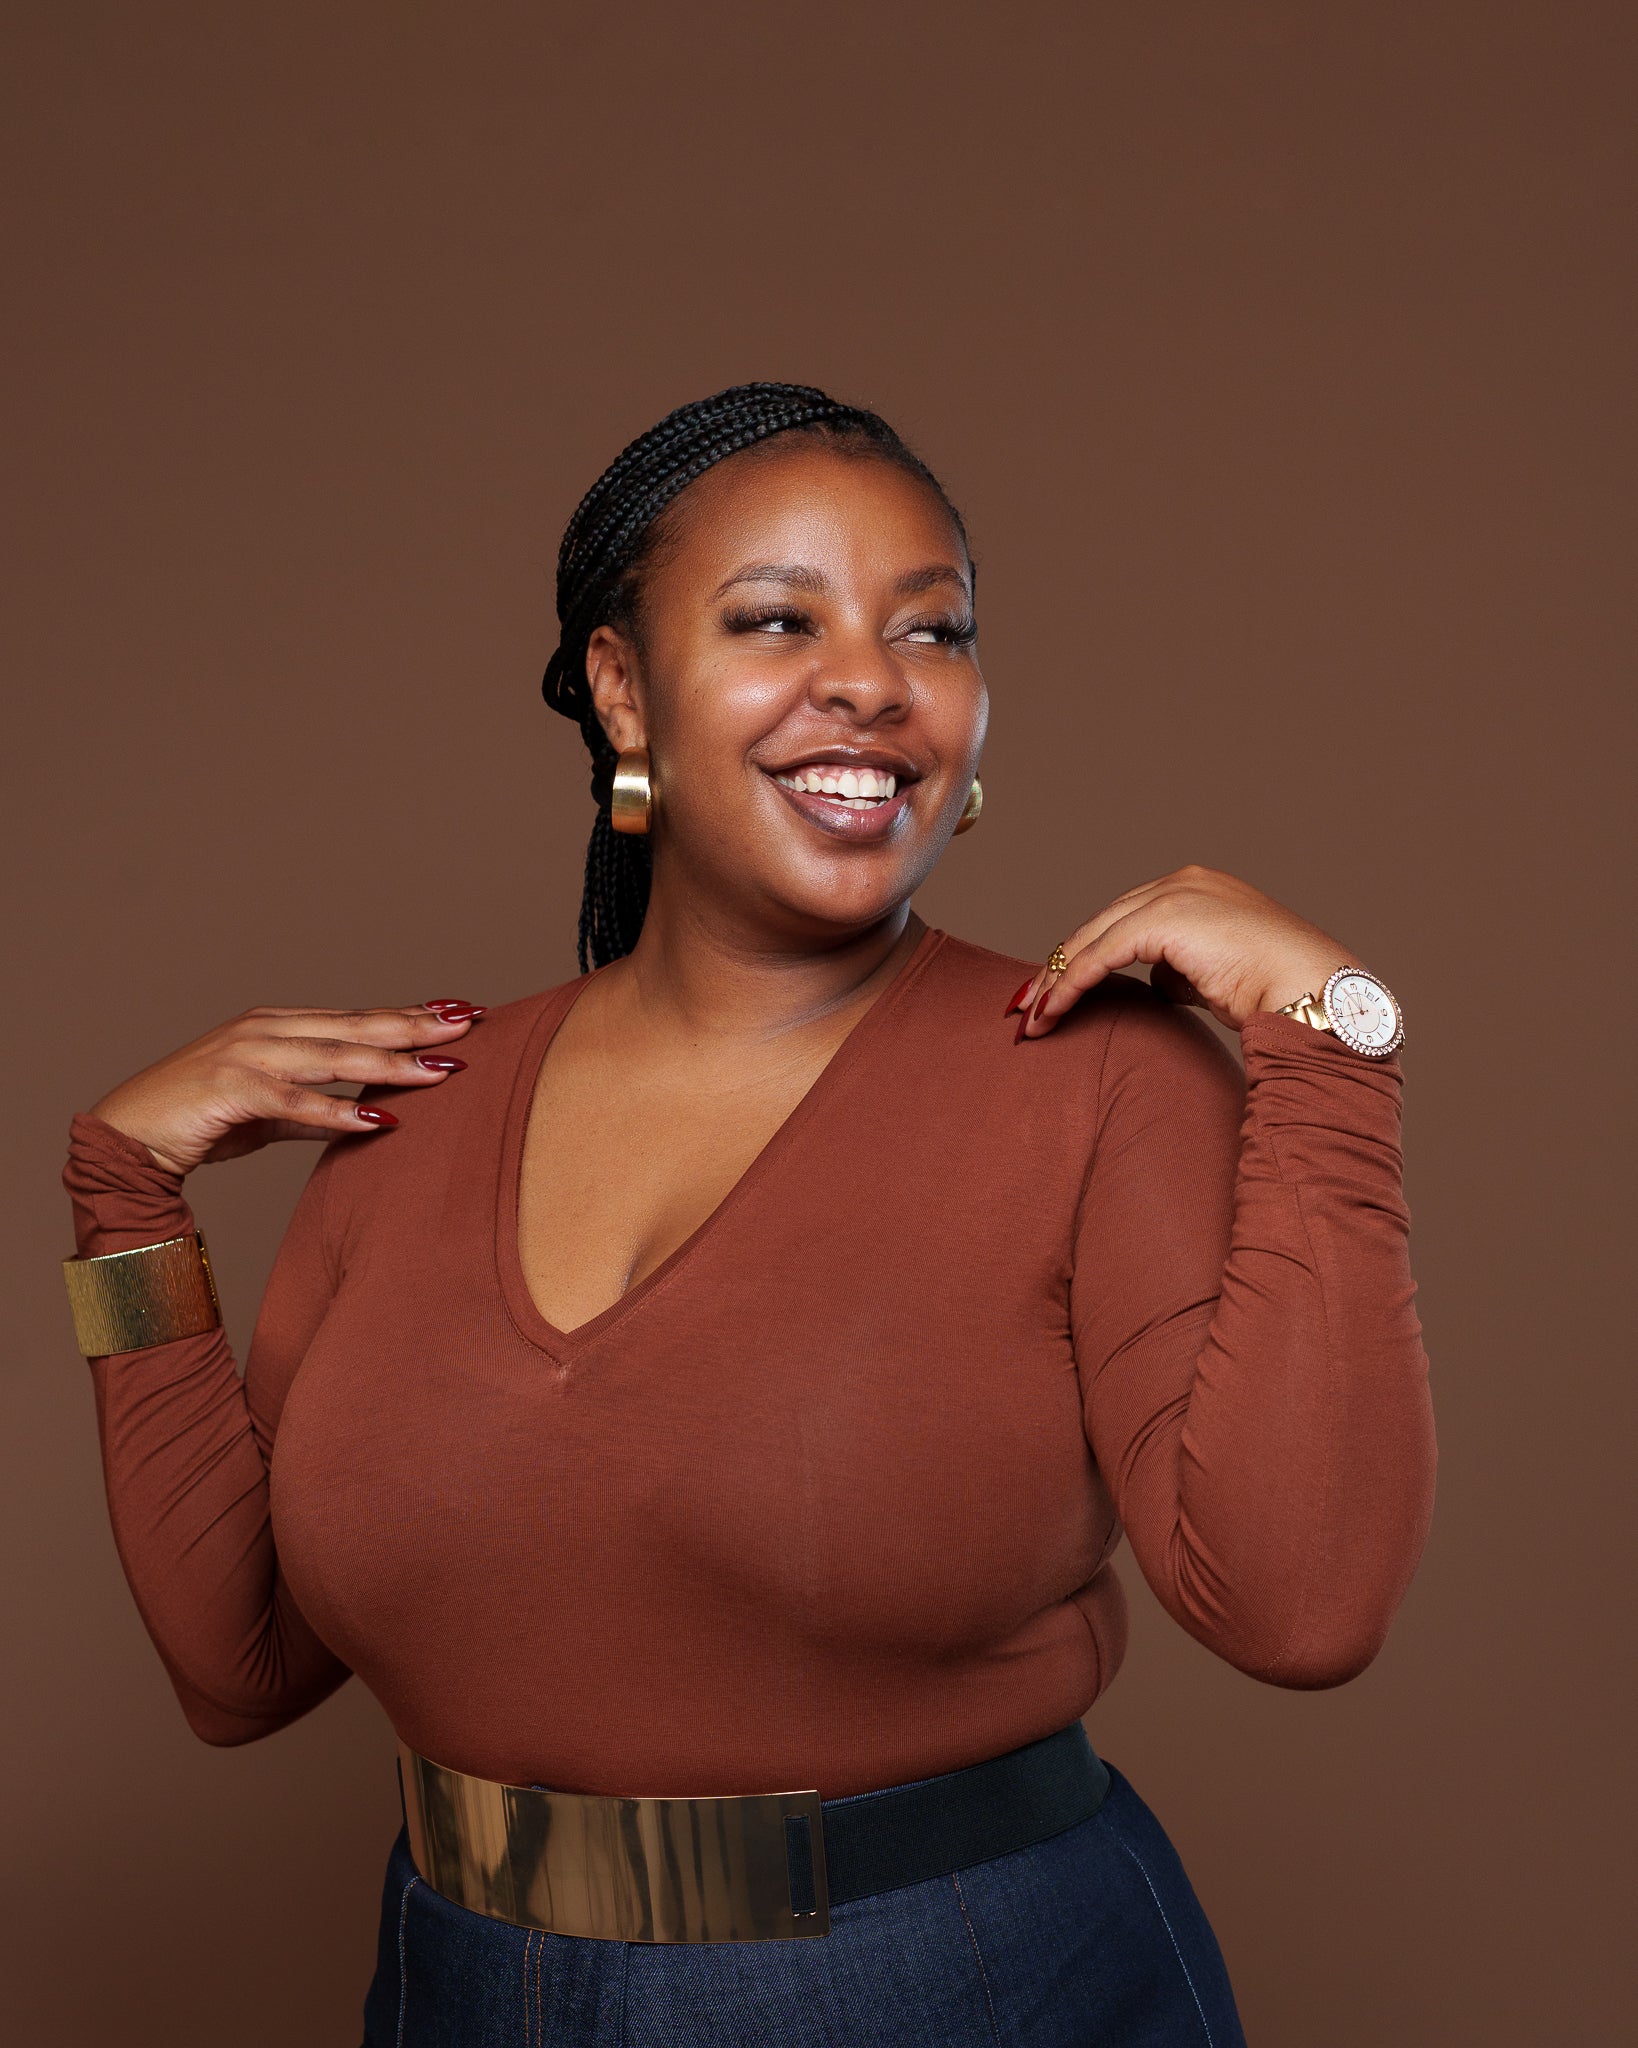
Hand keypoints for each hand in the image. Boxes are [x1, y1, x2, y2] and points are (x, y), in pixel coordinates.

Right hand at [88, 1000, 486, 1174]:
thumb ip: (311, 1113)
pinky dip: (339, 1110)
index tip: (457, 1012)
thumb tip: (362, 1118)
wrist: (127, 1137)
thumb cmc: (196, 1123)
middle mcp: (265, 1030)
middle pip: (355, 1025)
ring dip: (392, 1062)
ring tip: (441, 1069)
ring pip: (334, 1056)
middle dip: (415, 1024)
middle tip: (469, 1022)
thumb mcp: (266, 1116)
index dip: (406, 1014)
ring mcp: (246, 1054)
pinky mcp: (231, 1088)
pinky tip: (381, 1118)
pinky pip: (296, 1101)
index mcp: (275, 1027)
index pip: (354, 1017)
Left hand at [1010, 867, 1356, 1038]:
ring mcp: (1172, 895)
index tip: (1056, 991)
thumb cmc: (1275, 991)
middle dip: (1058, 968)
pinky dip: (1069, 986)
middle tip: (1027, 1004)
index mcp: (1196, 888)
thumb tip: (1158, 982)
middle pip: (1100, 925)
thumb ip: (1182, 968)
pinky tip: (1052, 1014)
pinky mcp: (1163, 920)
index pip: (1124, 920)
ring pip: (1092, 938)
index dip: (1085, 956)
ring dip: (1056, 981)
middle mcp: (1181, 882)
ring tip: (1032, 1018)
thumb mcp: (1217, 975)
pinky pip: (1098, 956)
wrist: (1310, 989)